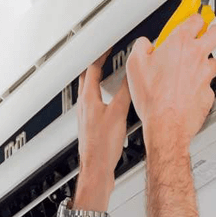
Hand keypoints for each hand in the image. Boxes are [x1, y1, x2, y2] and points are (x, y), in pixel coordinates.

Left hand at [76, 51, 130, 209]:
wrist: (96, 169)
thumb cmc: (103, 146)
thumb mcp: (118, 114)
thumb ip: (125, 92)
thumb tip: (132, 76)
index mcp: (88, 99)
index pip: (92, 69)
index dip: (101, 55)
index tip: (108, 47)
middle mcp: (83, 106)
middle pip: (85, 78)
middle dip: (94, 65)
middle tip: (104, 56)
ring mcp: (85, 115)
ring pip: (88, 91)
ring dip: (96, 79)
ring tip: (106, 74)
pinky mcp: (90, 125)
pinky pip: (92, 103)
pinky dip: (99, 94)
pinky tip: (107, 101)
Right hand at [126, 14, 215, 149]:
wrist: (166, 125)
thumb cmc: (153, 98)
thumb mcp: (135, 65)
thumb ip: (142, 46)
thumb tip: (146, 44)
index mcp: (180, 44)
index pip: (196, 18)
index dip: (193, 17)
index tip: (192, 15)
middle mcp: (197, 56)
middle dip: (210, 32)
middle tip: (201, 36)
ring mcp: (205, 74)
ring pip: (213, 60)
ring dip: (204, 61)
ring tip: (190, 68)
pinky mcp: (209, 92)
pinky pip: (208, 83)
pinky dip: (200, 84)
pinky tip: (188, 89)